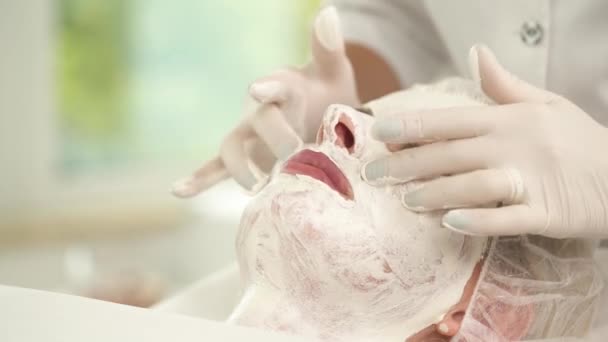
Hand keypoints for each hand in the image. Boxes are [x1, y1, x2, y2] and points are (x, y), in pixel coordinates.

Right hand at [172, 6, 357, 195]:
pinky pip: (219, 168)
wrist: (322, 119)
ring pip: (233, 148)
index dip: (268, 88)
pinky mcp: (245, 157)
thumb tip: (328, 10)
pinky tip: (179, 191)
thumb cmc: (326, 93)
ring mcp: (249, 135)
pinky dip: (200, 178)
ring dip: (241, 166)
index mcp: (282, 87)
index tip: (260, 90)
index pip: (275, 86)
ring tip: (254, 184)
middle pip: (259, 122)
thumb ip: (328, 47)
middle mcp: (260, 109)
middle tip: (295, 152)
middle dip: (276, 137)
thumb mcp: (333, 72)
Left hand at [363, 45, 607, 237]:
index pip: (450, 120)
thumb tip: (477, 53)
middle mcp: (513, 146)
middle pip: (451, 154)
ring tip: (405, 201)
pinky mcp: (545, 212)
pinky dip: (480, 220)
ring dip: (435, 192)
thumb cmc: (578, 141)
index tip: (379, 133)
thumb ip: (505, 85)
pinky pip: (508, 217)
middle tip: (373, 175)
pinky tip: (451, 223)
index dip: (413, 126)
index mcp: (507, 120)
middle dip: (407, 164)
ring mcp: (530, 179)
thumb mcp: (545, 104)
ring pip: (473, 184)